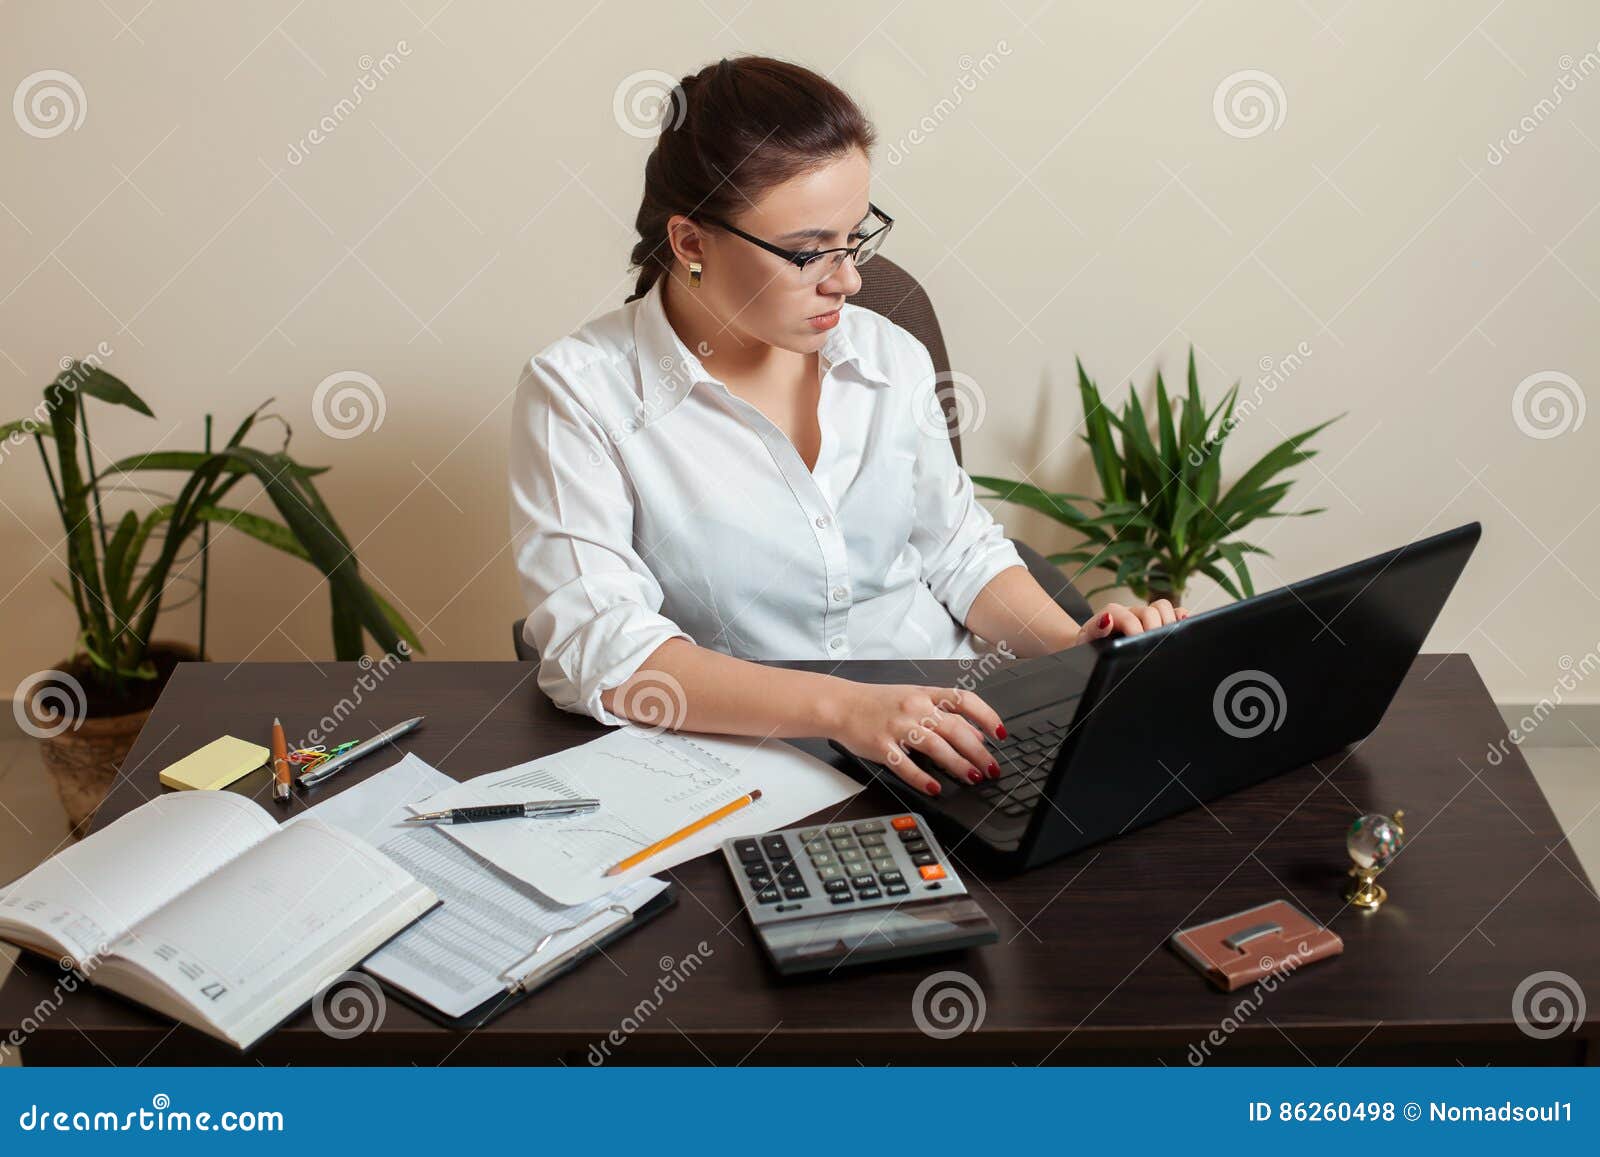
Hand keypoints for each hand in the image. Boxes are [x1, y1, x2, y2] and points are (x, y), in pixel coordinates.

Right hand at [828, 683, 1006, 797]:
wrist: (841, 704)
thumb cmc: (878, 703)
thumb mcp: (914, 700)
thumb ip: (945, 714)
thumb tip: (976, 734)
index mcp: (925, 695)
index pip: (964, 701)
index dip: (986, 716)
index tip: (1000, 734)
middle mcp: (914, 709)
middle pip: (955, 729)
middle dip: (978, 752)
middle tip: (991, 768)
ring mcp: (897, 727)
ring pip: (935, 746)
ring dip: (958, 764)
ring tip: (972, 778)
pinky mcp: (881, 746)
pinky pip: (905, 765)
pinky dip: (922, 778)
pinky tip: (934, 787)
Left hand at [1071, 599, 1188, 645]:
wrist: (1092, 649)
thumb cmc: (1089, 647)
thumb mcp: (1085, 642)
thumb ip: (1093, 631)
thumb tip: (1107, 619)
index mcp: (1113, 615)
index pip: (1129, 616)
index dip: (1136, 629)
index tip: (1137, 644)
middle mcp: (1131, 612)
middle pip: (1151, 610)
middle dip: (1154, 627)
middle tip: (1153, 645)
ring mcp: (1145, 616)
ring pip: (1164, 607)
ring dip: (1170, 620)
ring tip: (1169, 637)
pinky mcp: (1158, 622)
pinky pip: (1175, 612)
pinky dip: (1183, 617)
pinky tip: (1185, 627)